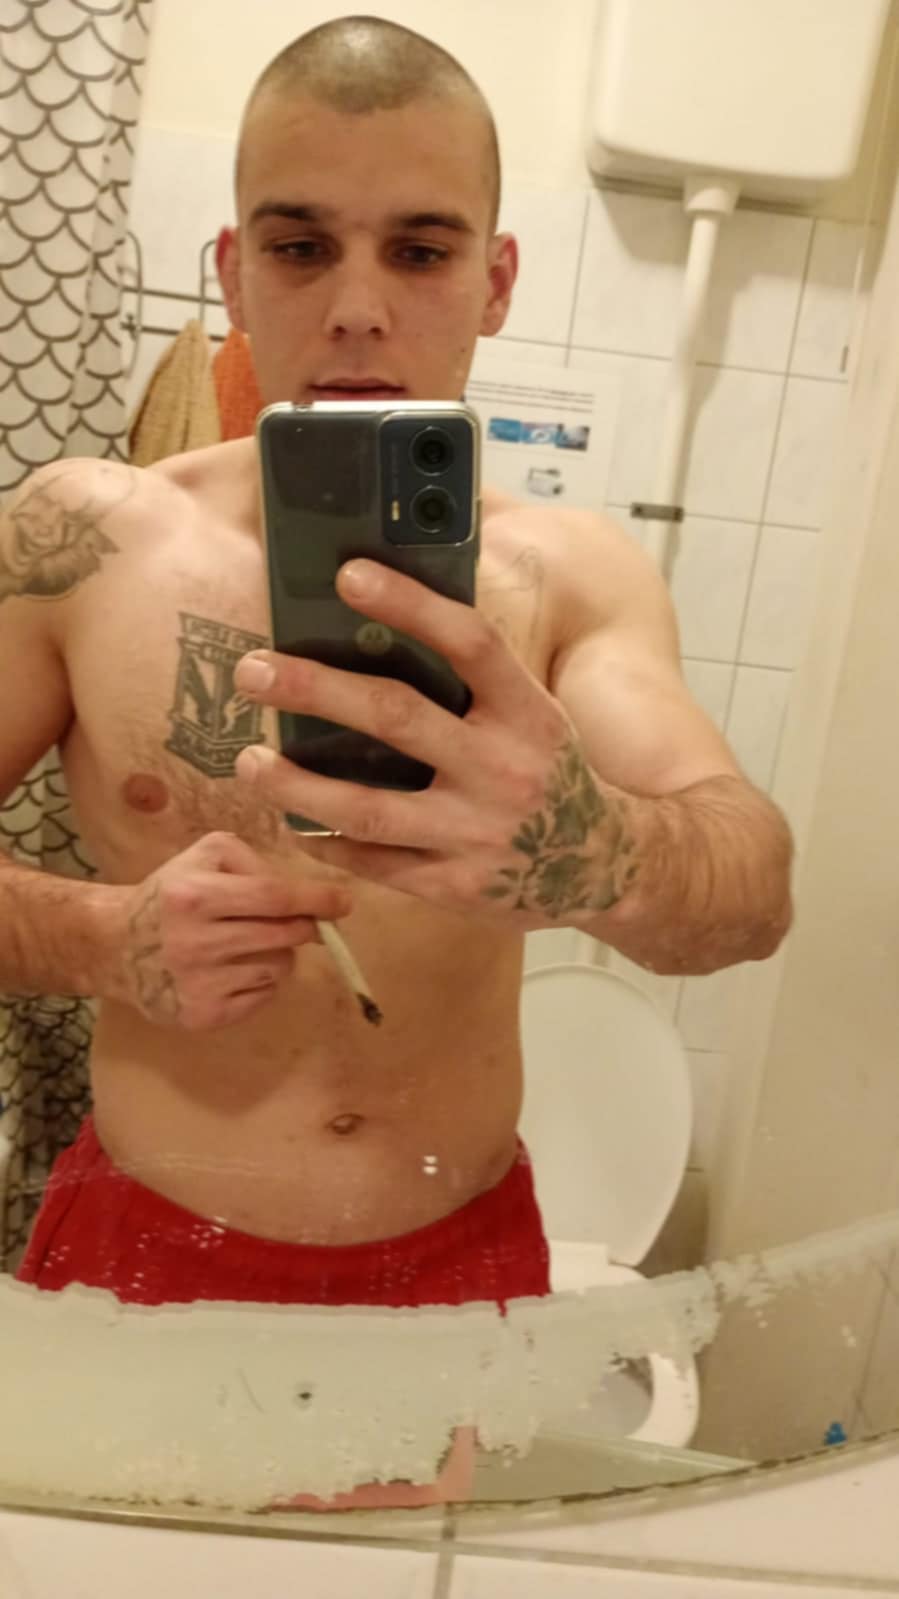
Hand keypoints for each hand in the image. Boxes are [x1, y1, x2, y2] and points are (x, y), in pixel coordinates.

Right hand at [110, 831, 351, 1029]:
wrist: (117, 947)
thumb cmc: (170, 895)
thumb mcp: (203, 858)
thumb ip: (254, 864)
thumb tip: (304, 894)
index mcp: (194, 896)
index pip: (273, 897)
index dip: (315, 899)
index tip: (344, 902)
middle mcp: (195, 943)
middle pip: (283, 935)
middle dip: (303, 926)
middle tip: (297, 922)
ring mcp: (199, 985)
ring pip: (279, 967)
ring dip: (278, 953)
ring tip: (247, 944)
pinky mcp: (203, 1016)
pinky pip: (263, 997)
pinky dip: (261, 981)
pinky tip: (233, 969)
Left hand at [233, 560, 623, 922]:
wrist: (605, 867)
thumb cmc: (550, 775)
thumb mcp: (534, 718)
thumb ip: (476, 683)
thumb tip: (382, 629)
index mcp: (528, 713)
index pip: (469, 642)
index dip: (410, 603)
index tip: (349, 575)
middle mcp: (505, 769)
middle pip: (396, 717)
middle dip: (315, 689)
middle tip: (254, 671)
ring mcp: (478, 833)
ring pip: (369, 807)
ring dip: (298, 783)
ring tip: (248, 762)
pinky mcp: (456, 886)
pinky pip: (375, 862)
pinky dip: (327, 841)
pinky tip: (292, 820)